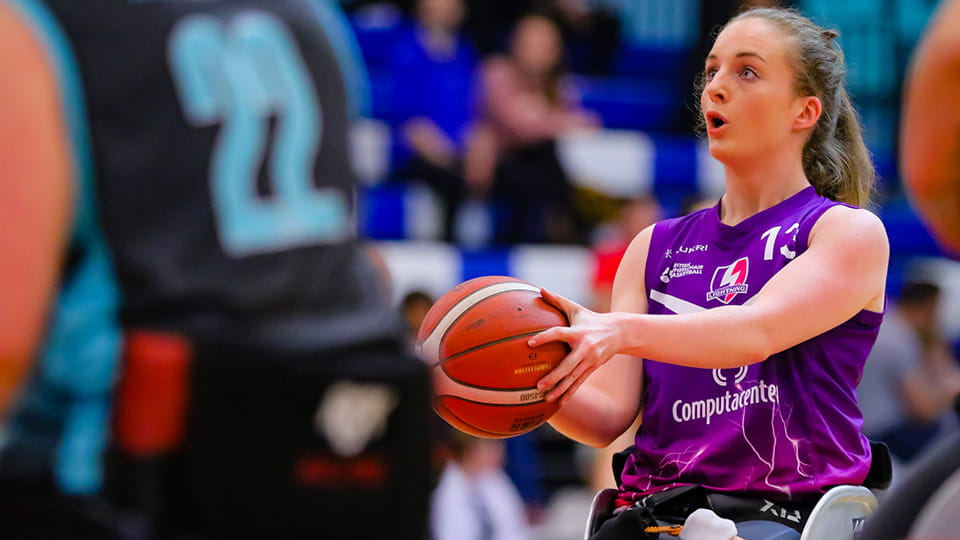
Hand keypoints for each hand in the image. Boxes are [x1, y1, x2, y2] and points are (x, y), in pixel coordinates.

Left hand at [529, 289, 621, 403]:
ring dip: (560, 389)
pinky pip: (579, 383)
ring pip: (573, 378)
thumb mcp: (576, 308)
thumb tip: (540, 289)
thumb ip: (558, 300)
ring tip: (546, 398)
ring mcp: (589, 361)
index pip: (559, 334)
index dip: (545, 337)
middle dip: (554, 376)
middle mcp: (584, 348)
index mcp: (578, 332)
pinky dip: (569, 393)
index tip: (530, 342)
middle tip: (538, 384)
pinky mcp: (592, 369)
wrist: (618, 332)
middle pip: (568, 365)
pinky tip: (559, 403)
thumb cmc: (590, 319)